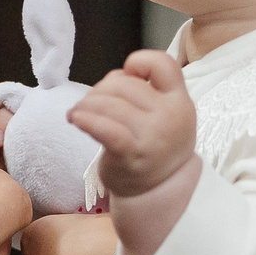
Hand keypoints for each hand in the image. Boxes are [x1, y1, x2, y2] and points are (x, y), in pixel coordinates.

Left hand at [69, 51, 201, 254]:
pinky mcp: (130, 153)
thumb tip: (120, 73)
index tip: (126, 74)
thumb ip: (150, 90)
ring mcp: (152, 136)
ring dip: (86, 104)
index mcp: (181, 102)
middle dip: (101, 89)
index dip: (140, 61)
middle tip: (91, 103)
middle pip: (125, 83)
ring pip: (109, 102)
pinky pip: (103, 127)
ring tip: (78, 113)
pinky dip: (84, 119)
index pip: (164, 63)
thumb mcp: (166, 115)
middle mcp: (171, 116)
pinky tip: (74, 119)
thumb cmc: (153, 146)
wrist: (155, 193)